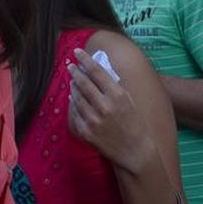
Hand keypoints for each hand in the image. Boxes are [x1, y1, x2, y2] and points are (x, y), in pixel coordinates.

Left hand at [68, 48, 155, 175]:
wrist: (134, 151)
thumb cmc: (133, 122)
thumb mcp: (128, 100)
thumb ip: (112, 84)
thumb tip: (95, 68)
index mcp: (117, 96)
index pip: (97, 72)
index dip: (85, 60)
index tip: (77, 51)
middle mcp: (104, 106)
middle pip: (83, 82)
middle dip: (75, 71)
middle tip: (69, 65)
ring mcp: (93, 119)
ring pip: (76, 96)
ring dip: (73, 86)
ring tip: (73, 80)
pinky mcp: (85, 131)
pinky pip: (74, 112)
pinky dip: (73, 103)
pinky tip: (74, 98)